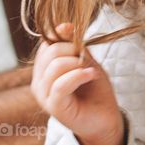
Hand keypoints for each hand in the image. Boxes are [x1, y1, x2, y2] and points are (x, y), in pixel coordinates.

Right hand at [31, 22, 123, 144]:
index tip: (81, 44)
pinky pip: (60, 85)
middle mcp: (39, 82)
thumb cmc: (95, 91)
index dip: (65, 38)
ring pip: (55, 67)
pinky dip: (78, 76)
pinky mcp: (53, 107)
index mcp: (44, 69)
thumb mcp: (86, 62)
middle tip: (88, 61)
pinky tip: (91, 75)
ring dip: (78, 64)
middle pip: (50, 52)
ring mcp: (44, 95)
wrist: (105, 119)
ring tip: (91, 71)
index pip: (47, 43)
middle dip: (73, 50)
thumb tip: (64, 25)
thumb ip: (74, 46)